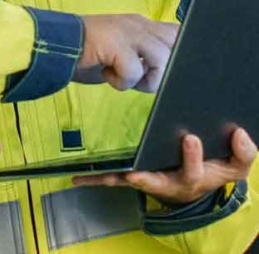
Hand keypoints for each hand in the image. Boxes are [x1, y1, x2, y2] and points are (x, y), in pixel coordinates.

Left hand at [73, 127, 256, 204]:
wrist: (197, 184)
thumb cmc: (213, 169)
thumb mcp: (234, 164)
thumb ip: (243, 152)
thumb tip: (240, 133)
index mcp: (193, 177)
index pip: (195, 170)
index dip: (193, 157)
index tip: (190, 138)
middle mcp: (168, 183)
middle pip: (157, 182)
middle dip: (146, 178)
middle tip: (135, 174)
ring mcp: (148, 181)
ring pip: (129, 181)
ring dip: (111, 179)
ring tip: (89, 177)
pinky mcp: (133, 177)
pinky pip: (113, 179)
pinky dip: (95, 179)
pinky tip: (76, 178)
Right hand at [76, 14, 178, 91]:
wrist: (53, 45)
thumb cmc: (86, 54)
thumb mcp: (122, 51)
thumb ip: (144, 54)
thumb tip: (167, 70)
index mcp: (141, 23)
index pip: (178, 32)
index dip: (179, 52)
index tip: (160, 69)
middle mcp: (138, 23)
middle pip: (176, 46)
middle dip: (163, 70)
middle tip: (138, 76)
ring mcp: (128, 31)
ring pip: (161, 60)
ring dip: (143, 79)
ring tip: (122, 76)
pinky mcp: (117, 43)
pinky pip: (135, 71)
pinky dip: (122, 82)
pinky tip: (106, 75)